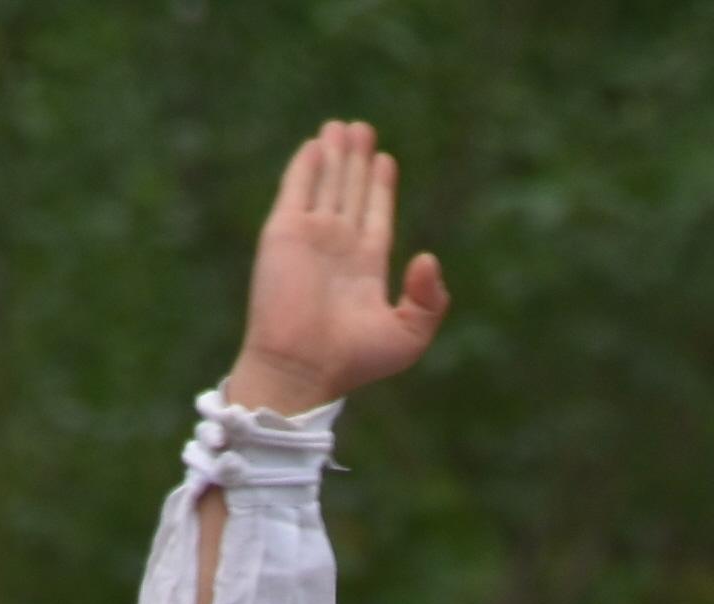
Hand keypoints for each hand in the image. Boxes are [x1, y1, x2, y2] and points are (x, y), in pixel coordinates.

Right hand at [225, 121, 447, 415]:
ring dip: (334, 156)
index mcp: (366, 269)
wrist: (303, 368)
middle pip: (350, 193)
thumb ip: (429, 300)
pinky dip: (305, 167)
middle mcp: (338, 249)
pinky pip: (296, 191)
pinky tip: (316, 145)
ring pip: (325, 185)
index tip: (385, 159)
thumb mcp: (409, 336)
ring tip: (341, 126)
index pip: (375, 216)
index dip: (380, 187)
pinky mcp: (284, 233)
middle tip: (362, 128)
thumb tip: (428, 257)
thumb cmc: (354, 360)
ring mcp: (310, 239)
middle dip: (356, 161)